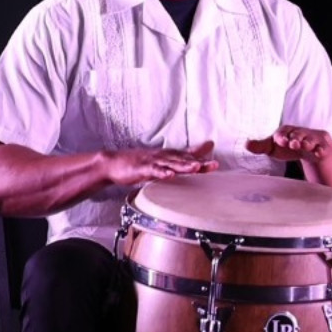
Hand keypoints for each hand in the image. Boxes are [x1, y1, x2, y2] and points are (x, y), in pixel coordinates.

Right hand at [101, 142, 217, 185]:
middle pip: (184, 160)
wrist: (114, 163)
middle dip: (199, 163)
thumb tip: (196, 157)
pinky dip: (161, 173)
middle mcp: (164, 157)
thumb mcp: (162, 160)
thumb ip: (180, 159)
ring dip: (183, 166)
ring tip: (196, 168)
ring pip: (171, 164)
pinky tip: (169, 175)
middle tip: (214, 165)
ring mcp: (153, 162)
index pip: (189, 158)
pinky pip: (153, 171)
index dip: (203, 160)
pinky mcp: (142, 169)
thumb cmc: (140, 163)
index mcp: (169, 156)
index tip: (217, 163)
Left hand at [245, 125, 331, 161]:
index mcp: (288, 132)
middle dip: (296, 138)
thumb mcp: (275, 148)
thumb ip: (261, 146)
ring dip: (308, 143)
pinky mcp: (324, 148)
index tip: (280, 141)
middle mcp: (302, 133)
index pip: (284, 131)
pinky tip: (318, 154)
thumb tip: (246, 144)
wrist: (315, 151)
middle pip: (299, 134)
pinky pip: (323, 149)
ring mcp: (314, 140)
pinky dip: (320, 151)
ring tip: (306, 147)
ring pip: (311, 140)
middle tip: (293, 144)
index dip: (282, 136)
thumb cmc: (290, 148)